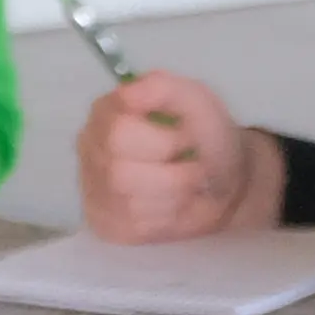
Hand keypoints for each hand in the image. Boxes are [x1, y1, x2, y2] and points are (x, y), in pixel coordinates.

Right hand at [77, 72, 266, 240]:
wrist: (225, 179)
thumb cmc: (206, 136)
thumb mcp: (195, 99)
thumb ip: (163, 88)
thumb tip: (127, 94)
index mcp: (106, 112)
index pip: (117, 132)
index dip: (162, 141)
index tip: (188, 138)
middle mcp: (90, 148)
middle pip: (119, 173)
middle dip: (171, 175)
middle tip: (192, 167)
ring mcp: (93, 187)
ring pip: (127, 202)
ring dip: (171, 196)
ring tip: (185, 186)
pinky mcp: (105, 223)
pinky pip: (132, 226)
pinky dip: (165, 217)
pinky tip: (172, 204)